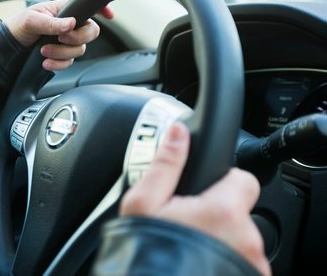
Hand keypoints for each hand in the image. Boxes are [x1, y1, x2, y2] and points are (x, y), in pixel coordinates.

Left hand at [3, 0, 113, 70]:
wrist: (9, 46)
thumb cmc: (19, 25)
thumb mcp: (32, 20)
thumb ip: (52, 22)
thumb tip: (72, 24)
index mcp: (65, 9)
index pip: (88, 5)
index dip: (102, 8)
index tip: (109, 15)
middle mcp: (70, 24)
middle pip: (91, 31)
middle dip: (78, 38)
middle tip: (60, 38)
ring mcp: (67, 41)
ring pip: (80, 49)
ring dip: (62, 53)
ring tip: (44, 51)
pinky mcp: (62, 55)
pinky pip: (70, 62)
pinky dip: (59, 64)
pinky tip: (46, 62)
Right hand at [120, 123, 270, 275]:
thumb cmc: (145, 253)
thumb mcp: (143, 205)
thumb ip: (166, 165)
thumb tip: (178, 132)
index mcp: (224, 211)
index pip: (244, 180)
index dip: (223, 183)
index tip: (205, 193)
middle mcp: (247, 240)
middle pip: (238, 213)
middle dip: (217, 215)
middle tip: (187, 225)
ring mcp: (251, 266)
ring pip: (239, 240)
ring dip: (221, 241)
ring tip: (191, 247)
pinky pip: (240, 263)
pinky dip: (224, 261)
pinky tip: (199, 263)